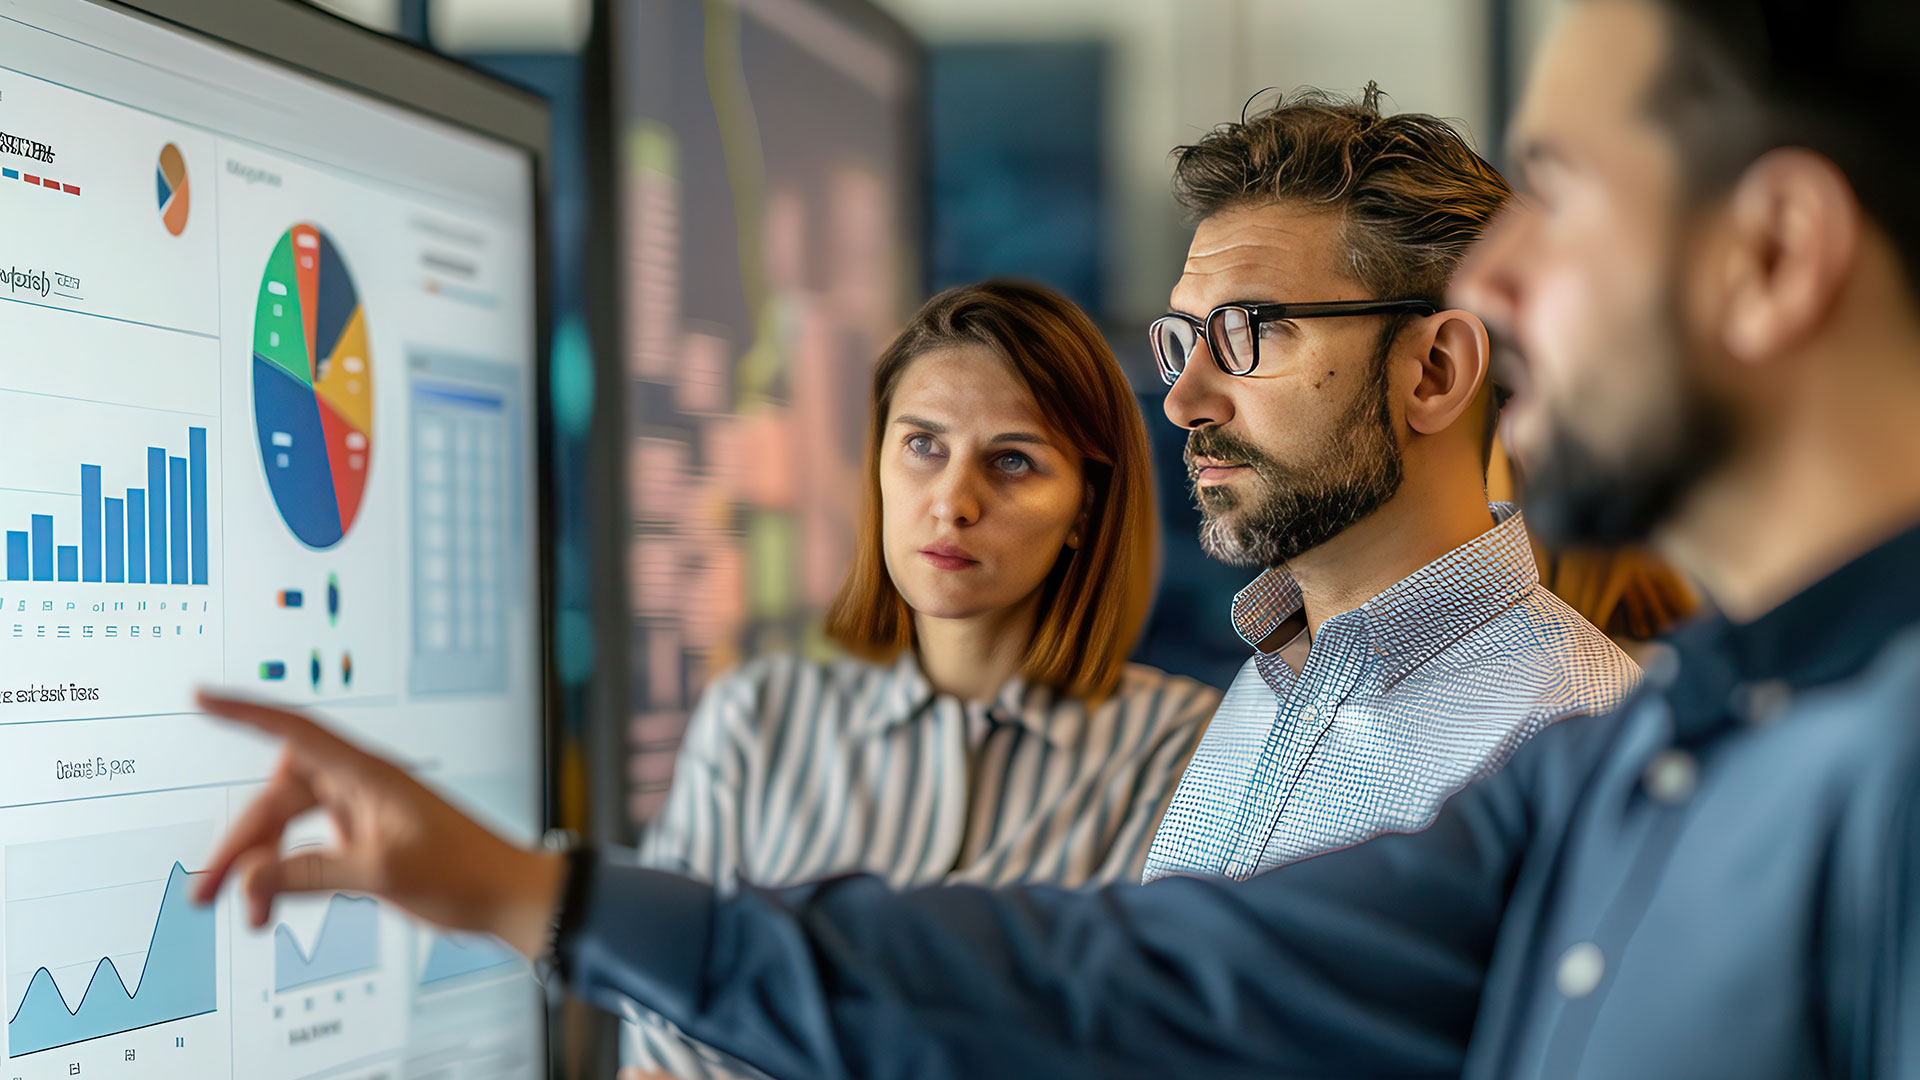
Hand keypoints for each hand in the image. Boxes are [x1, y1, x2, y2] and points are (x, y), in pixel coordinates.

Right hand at [190, 691, 564, 957]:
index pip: (296, 730)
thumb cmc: (466, 873)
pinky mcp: (364, 841)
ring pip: (289, 829)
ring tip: (249, 914)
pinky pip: (309, 850)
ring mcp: (361, 813)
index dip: (246, 712)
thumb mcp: (383, 873)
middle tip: (207, 890)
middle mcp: (359, 787)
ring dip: (263, 868)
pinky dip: (288, 876)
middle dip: (241, 843)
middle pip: (278, 800)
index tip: (203, 699)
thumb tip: (252, 877)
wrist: (508, 897)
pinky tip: (275, 905)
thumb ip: (312, 873)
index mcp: (367, 774)